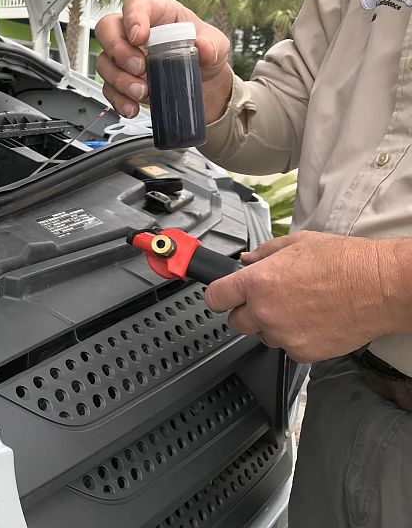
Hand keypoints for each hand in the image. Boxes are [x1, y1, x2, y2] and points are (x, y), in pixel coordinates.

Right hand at [95, 0, 232, 121]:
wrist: (203, 89)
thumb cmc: (205, 58)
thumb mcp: (218, 46)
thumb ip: (213, 44)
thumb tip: (204, 46)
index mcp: (158, 14)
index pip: (136, 5)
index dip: (133, 18)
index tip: (140, 37)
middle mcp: (135, 33)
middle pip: (107, 29)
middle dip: (118, 50)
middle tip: (139, 67)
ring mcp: (125, 58)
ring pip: (104, 62)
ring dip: (120, 79)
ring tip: (142, 91)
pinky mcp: (121, 81)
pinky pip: (108, 89)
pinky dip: (118, 100)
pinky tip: (133, 107)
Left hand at [204, 231, 406, 362]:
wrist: (381, 286)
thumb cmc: (345, 262)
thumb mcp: (297, 243)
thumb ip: (264, 253)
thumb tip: (246, 260)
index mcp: (257, 282)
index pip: (215, 297)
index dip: (218, 296)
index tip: (223, 295)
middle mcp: (265, 311)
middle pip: (235, 322)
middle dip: (246, 312)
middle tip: (269, 299)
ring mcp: (282, 335)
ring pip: (263, 336)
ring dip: (272, 325)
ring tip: (300, 307)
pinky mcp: (302, 352)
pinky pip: (287, 348)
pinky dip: (295, 338)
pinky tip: (313, 321)